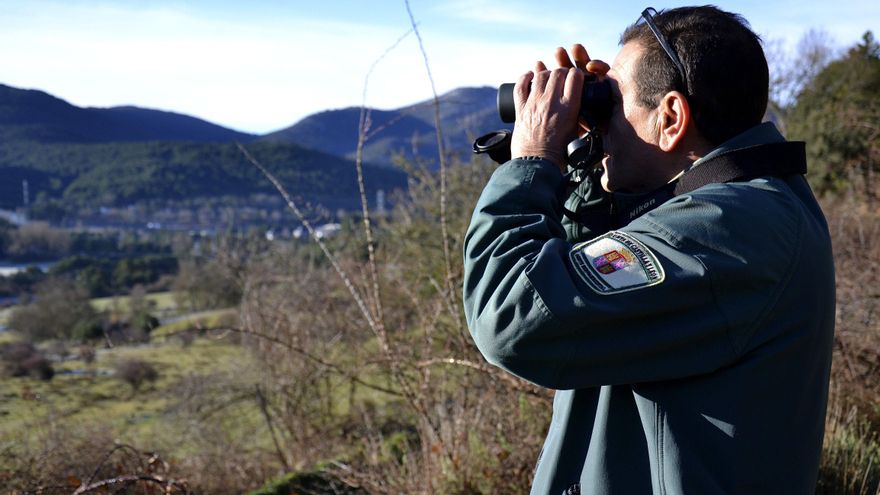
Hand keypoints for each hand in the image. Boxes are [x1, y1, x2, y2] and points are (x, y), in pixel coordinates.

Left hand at [510, 44, 609, 169]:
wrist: (536, 163)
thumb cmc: (558, 152)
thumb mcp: (575, 132)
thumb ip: (578, 115)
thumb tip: (580, 105)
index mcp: (568, 109)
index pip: (575, 77)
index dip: (577, 74)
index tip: (576, 78)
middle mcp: (551, 103)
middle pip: (558, 73)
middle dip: (562, 72)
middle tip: (562, 78)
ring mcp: (534, 104)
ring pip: (540, 76)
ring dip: (545, 73)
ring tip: (548, 78)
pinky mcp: (520, 109)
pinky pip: (520, 86)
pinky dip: (525, 78)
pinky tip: (529, 75)